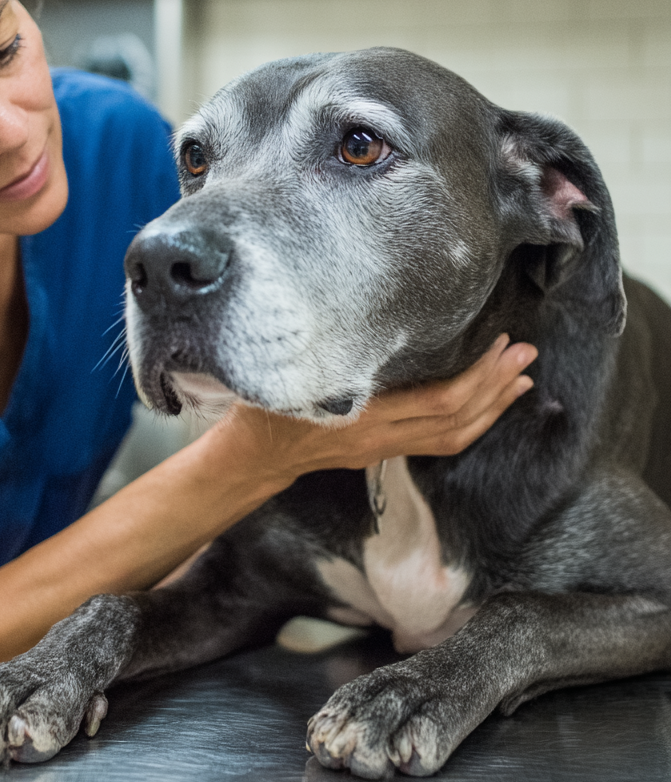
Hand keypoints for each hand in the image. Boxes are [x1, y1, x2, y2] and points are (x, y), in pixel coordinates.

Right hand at [211, 335, 536, 479]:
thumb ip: (332, 358)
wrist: (255, 456)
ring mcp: (384, 448)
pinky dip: (471, 422)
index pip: (439, 402)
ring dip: (492, 409)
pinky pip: (440, 442)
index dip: (477, 377)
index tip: (500, 345)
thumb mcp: (293, 376)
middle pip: (457, 420)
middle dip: (497, 388)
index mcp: (365, 417)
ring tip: (521, 382)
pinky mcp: (383, 450)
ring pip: (454, 437)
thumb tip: (370, 324)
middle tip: (527, 355)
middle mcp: (382, 437)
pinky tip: (486, 406)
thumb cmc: (266, 407)